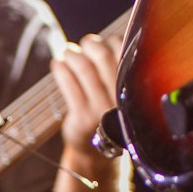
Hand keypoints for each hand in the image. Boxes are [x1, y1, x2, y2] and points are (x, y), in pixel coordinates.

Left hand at [53, 33, 119, 166]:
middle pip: (103, 57)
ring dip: (73, 54)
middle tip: (86, 43)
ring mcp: (101, 109)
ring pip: (84, 69)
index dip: (112, 42)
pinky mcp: (82, 118)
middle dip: (91, 44)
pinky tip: (57, 64)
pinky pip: (69, 85)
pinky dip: (61, 70)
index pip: (125, 54)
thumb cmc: (109, 115)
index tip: (104, 42)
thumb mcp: (122, 95)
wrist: (96, 154)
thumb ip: (118, 70)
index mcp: (135, 90)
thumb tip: (108, 37)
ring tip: (68, 52)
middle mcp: (121, 99)